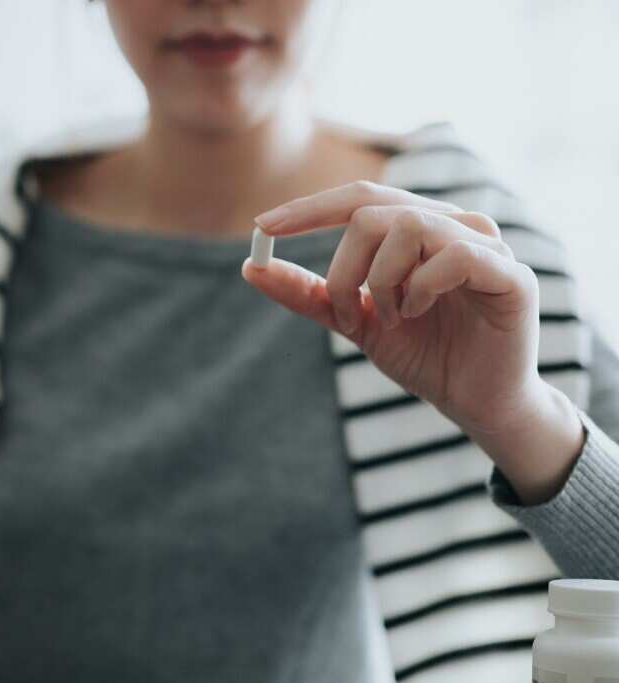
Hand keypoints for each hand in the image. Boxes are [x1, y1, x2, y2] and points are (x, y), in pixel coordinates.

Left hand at [243, 181, 583, 502]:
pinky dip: (421, 287)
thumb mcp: (351, 321)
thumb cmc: (421, 354)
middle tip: (344, 315)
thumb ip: (307, 293)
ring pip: (408, 227)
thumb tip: (251, 265)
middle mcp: (453, 224)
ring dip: (380, 281)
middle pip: (372, 211)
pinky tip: (419, 313)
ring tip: (390, 319)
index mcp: (418, 227)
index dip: (308, 208)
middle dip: (343, 268)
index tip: (262, 228)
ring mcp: (486, 244)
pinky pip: (455, 255)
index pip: (358, 198)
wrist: (474, 403)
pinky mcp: (512, 273)